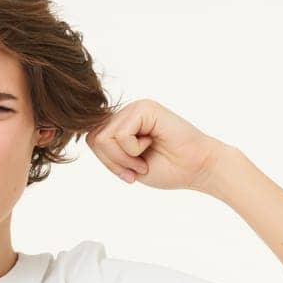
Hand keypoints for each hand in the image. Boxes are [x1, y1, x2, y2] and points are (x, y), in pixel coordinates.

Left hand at [85, 98, 226, 191]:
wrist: (197, 168)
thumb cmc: (168, 169)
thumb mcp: (127, 164)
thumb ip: (107, 149)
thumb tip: (85, 135)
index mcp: (123, 124)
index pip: (92, 140)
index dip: (107, 161)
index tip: (129, 174)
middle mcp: (127, 113)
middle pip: (93, 138)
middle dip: (112, 161)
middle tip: (137, 168)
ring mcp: (136, 108)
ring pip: (103, 137)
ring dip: (123, 158)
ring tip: (144, 158)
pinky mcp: (145, 108)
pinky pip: (120, 134)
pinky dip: (132, 150)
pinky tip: (151, 145)